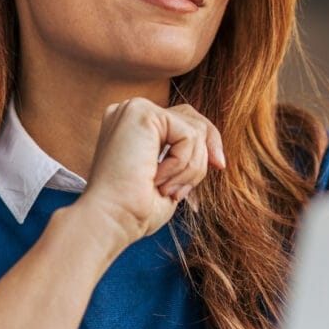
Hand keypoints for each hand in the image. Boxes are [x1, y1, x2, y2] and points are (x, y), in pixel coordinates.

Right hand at [78, 98, 224, 250]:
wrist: (110, 219)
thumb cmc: (134, 209)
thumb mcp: (168, 178)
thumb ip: (184, 156)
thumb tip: (214, 153)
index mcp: (131, 127)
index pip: (180, 121)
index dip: (204, 144)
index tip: (218, 166)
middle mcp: (129, 112)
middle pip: (191, 118)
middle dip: (207, 150)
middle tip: (202, 178)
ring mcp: (133, 109)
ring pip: (194, 130)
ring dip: (191, 168)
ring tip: (166, 189)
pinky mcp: (141, 113)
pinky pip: (188, 135)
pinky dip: (182, 164)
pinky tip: (157, 179)